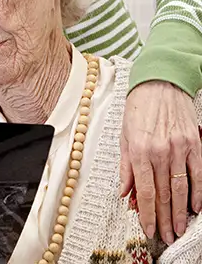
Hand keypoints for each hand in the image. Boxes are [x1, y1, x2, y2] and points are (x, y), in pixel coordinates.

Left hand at [120, 81, 201, 243]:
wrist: (160, 82)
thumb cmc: (140, 106)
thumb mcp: (124, 133)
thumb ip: (125, 165)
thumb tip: (124, 190)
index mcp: (139, 149)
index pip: (144, 190)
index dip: (147, 214)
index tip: (149, 229)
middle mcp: (159, 151)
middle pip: (164, 194)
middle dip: (165, 219)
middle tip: (166, 236)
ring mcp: (179, 148)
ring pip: (181, 188)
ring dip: (181, 212)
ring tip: (179, 229)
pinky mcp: (194, 143)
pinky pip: (197, 173)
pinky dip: (197, 192)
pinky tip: (196, 206)